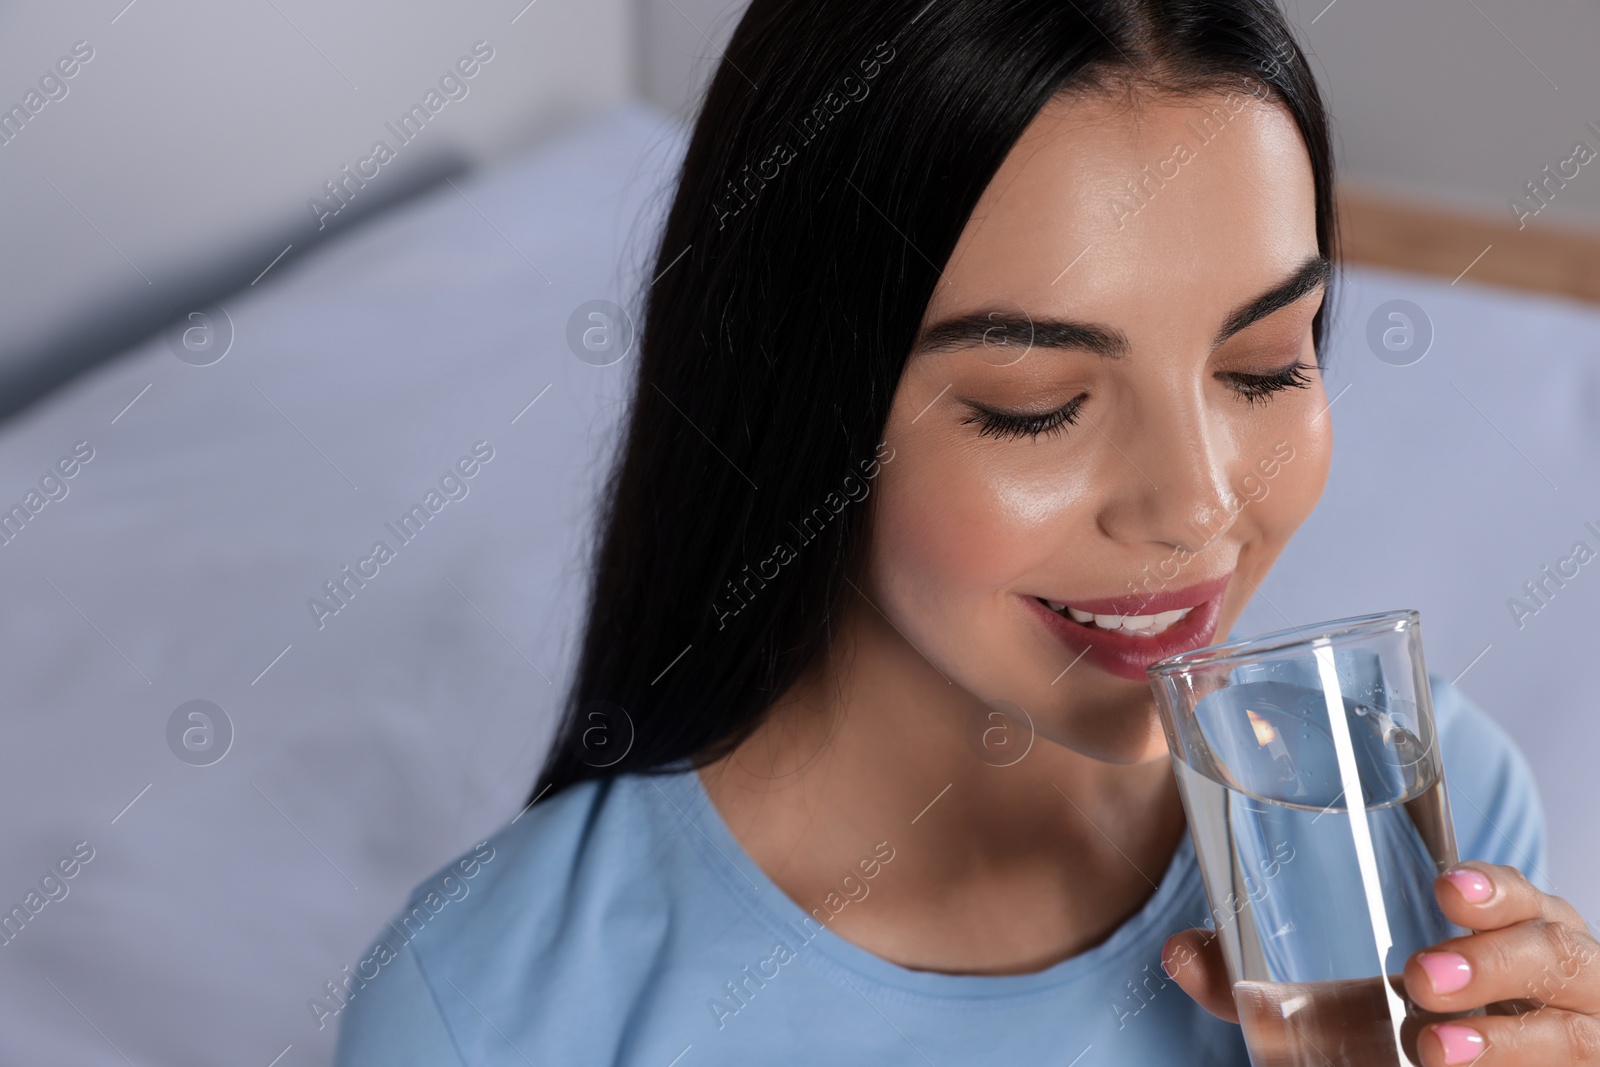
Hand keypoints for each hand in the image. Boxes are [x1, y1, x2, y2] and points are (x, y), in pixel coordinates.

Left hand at [1161, 862, 1599, 1064]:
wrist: (1462, 1065)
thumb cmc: (1414, 1017)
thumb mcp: (1348, 996)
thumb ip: (1265, 981)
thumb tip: (1178, 954)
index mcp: (1521, 927)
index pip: (1525, 893)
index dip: (1494, 888)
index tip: (1444, 888)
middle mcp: (1562, 978)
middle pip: (1559, 956)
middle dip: (1495, 963)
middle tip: (1419, 977)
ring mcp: (1578, 1037)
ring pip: (1571, 1036)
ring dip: (1505, 1042)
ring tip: (1431, 1048)